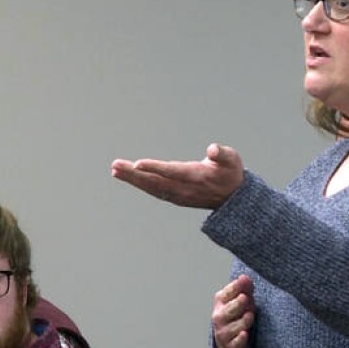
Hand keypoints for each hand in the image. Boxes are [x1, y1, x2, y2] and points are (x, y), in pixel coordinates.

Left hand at [111, 143, 243, 209]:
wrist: (233, 198)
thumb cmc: (230, 172)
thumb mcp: (232, 160)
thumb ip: (223, 154)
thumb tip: (213, 149)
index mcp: (197, 176)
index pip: (172, 172)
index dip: (155, 168)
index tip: (138, 164)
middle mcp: (184, 188)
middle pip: (156, 181)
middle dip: (135, 174)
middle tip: (116, 166)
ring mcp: (178, 195)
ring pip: (152, 187)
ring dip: (133, 179)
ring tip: (115, 170)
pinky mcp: (174, 197)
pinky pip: (154, 190)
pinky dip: (140, 184)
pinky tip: (127, 176)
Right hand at [212, 274, 254, 347]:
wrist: (227, 339)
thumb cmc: (235, 315)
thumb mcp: (239, 300)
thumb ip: (244, 288)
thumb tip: (245, 277)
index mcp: (220, 302)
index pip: (226, 294)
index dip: (235, 288)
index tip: (243, 281)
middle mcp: (219, 316)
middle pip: (228, 310)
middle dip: (237, 304)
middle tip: (245, 298)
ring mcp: (223, 332)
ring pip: (232, 327)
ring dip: (242, 321)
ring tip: (250, 315)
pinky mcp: (230, 345)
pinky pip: (235, 343)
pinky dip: (240, 339)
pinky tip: (244, 334)